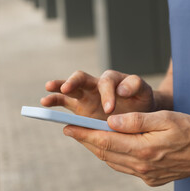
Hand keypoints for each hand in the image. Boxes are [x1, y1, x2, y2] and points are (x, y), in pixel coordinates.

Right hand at [41, 70, 155, 119]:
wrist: (139, 113)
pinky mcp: (81, 108)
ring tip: (48, 90)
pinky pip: (65, 102)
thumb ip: (135, 85)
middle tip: (67, 88)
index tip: (110, 110)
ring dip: (58, 88)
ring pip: (69, 88)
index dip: (107, 94)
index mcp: (113, 80)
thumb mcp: (144, 91)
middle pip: (81, 77)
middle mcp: (96, 85)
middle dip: (73, 81)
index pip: (106, 82)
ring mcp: (87, 96)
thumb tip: (121, 90)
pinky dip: (55, 101)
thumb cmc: (141, 101)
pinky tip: (45, 105)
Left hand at [63, 111, 189, 186]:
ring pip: (112, 161)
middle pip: (105, 152)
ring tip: (87, 137)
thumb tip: (110, 120)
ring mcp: (145, 174)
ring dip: (98, 149)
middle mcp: (141, 165)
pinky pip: (124, 167)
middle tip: (71, 130)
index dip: (84, 134)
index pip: (105, 140)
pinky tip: (112, 148)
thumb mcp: (165, 119)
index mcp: (143, 148)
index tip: (68, 127)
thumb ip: (136, 120)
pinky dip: (113, 157)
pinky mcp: (150, 178)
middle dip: (85, 141)